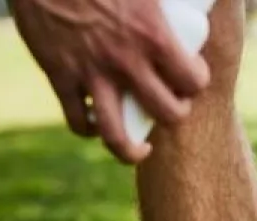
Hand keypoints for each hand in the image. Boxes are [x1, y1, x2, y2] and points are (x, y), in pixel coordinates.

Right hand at [11, 0, 210, 162]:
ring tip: (140, 148)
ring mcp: (91, 73)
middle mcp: (126, 61)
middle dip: (174, 114)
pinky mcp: (59, 75)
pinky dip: (89, 129)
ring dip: (131, 150)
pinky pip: (77, 120)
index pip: (193, 81)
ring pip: (117, 135)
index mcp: (154, 35)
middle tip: (170, 104)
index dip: (197, 82)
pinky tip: (97, 122)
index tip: (192, 75)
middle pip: (167, 114)